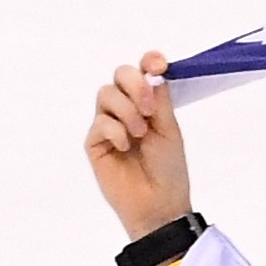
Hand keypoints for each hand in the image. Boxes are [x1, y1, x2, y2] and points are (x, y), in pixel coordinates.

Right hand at [87, 52, 191, 240]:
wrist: (159, 203)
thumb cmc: (168, 169)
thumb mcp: (170, 130)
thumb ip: (161, 101)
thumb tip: (154, 72)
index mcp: (149, 104)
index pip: (143, 72)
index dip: (148, 61)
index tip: (157, 64)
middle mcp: (127, 109)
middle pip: (120, 75)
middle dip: (135, 85)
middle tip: (149, 108)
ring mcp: (109, 123)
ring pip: (106, 94)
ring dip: (126, 110)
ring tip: (140, 133)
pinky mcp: (95, 141)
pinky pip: (100, 122)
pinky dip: (116, 131)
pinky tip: (126, 147)